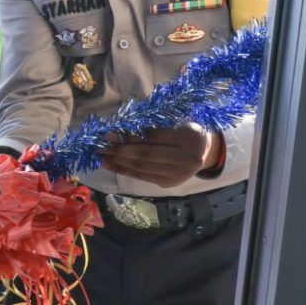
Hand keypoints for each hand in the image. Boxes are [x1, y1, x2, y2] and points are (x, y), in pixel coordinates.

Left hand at [99, 124, 221, 187]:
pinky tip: (111, 165)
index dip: (130, 135)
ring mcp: (179, 174)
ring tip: (101, 156)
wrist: (205, 151)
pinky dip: (125, 170)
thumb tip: (120, 128)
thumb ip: (152, 124)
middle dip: (120, 149)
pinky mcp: (170, 183)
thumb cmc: (185, 130)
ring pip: (143, 167)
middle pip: (147, 154)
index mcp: (188, 136)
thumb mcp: (174, 121)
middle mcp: (186, 158)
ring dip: (119, 162)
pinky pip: (143, 177)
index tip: (110, 131)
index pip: (153, 137)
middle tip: (100, 144)